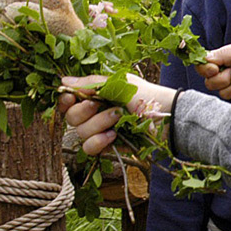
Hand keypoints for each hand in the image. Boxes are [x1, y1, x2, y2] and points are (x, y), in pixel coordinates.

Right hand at [57, 74, 176, 155]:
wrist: (167, 115)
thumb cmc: (146, 95)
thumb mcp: (118, 83)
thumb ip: (90, 83)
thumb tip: (63, 82)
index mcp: (95, 96)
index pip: (68, 101)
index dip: (64, 101)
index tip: (70, 97)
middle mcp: (94, 113)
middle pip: (71, 118)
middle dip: (84, 111)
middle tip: (98, 105)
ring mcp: (101, 131)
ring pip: (81, 133)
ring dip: (97, 124)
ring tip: (117, 117)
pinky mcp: (108, 146)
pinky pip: (90, 148)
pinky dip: (98, 141)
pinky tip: (113, 135)